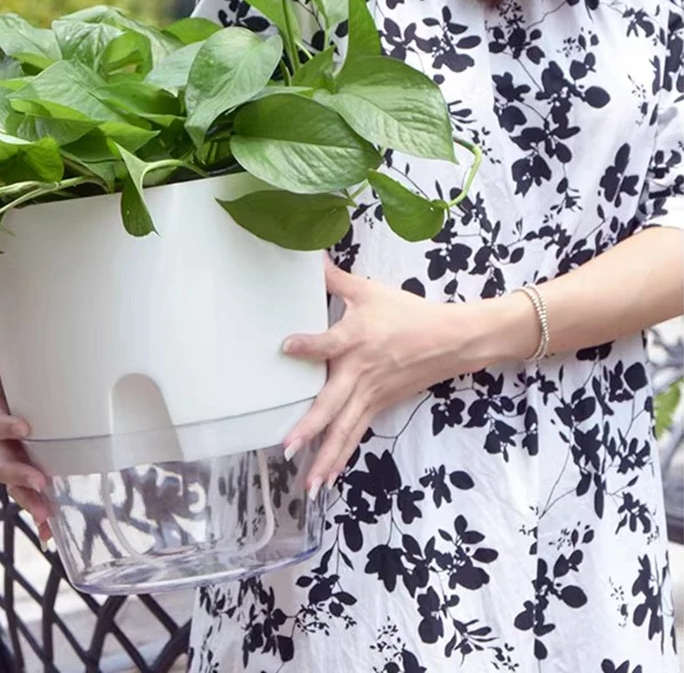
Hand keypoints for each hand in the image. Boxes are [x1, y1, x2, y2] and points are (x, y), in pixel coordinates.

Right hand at [0, 334, 52, 546]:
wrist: (17, 386)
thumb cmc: (10, 374)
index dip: (6, 425)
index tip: (25, 426)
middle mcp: (3, 440)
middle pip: (5, 463)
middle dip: (21, 476)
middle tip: (41, 481)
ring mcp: (17, 456)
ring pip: (18, 484)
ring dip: (31, 501)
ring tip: (47, 516)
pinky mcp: (32, 466)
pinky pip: (33, 494)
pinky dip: (39, 515)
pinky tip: (49, 533)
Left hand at [282, 258, 530, 493]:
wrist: (452, 339)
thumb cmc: (408, 313)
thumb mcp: (369, 290)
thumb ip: (334, 279)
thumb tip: (309, 255)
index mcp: (356, 339)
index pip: (329, 342)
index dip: (308, 344)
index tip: (286, 346)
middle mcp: (360, 372)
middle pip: (333, 403)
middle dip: (311, 427)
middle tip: (288, 447)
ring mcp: (371, 394)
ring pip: (345, 430)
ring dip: (325, 457)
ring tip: (307, 485)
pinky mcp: (379, 406)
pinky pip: (356, 435)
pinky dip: (341, 457)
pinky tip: (326, 477)